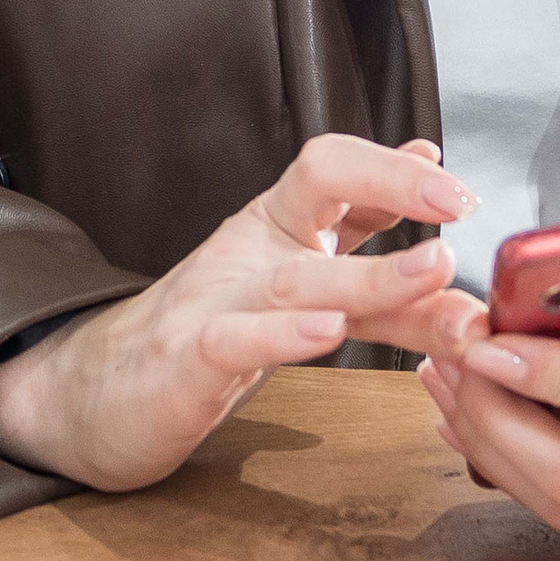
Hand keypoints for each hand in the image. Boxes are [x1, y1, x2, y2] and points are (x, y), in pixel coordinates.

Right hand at [0, 134, 485, 490]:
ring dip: (372, 274)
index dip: (402, 173)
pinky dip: (282, 335)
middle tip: (459, 207)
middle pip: (324, 187)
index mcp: (283, 226)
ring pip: (301, 273)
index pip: (343, 170)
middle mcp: (256, 247)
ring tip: (433, 271)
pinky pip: (236, 337)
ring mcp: (219, 297)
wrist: (97, 396)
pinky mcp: (186, 356)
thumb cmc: (210, 335)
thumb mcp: (299, 284)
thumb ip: (367, 237)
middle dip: (395, 187)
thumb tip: (432, 164)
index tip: (462, 193)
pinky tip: (327, 335)